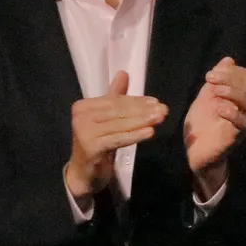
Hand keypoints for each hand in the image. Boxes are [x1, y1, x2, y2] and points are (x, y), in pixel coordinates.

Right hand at [66, 70, 165, 200]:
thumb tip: (123, 73)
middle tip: (164, 110)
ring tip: (161, 118)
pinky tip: (150, 132)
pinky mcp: (91, 147)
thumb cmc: (98, 142)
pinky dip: (135, 135)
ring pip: (120, 124)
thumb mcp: (106, 118)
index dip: (137, 101)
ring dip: (142, 121)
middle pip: (118, 111)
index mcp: (83, 106)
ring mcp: (84, 132)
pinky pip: (118, 139)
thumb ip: (114, 96)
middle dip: (143, 110)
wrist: (85, 172)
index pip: (115, 101)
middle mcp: (80, 117)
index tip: (156, 102)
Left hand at [184, 57, 245, 195]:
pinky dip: (231, 112)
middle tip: (209, 80)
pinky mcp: (237, 136)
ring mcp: (244, 122)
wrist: (196, 150)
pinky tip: (219, 108)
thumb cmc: (203, 123)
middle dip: (229, 79)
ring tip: (215, 93)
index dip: (231, 72)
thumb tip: (228, 59)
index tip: (209, 75)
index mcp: (240, 97)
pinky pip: (242, 122)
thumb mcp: (206, 96)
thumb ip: (217, 80)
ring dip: (232, 93)